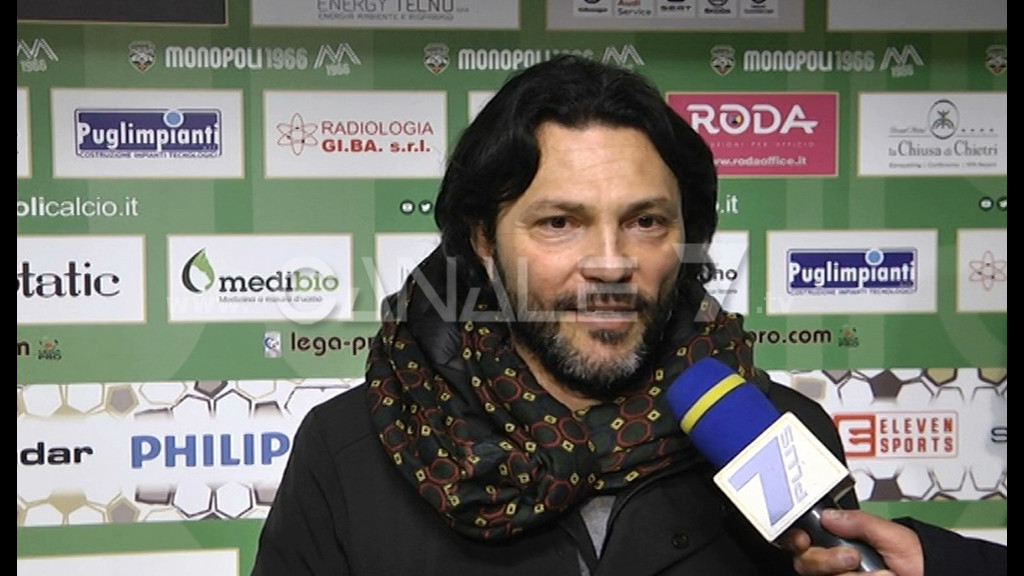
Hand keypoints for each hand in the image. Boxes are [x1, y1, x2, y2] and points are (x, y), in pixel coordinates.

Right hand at [779, 509, 923, 575]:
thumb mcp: (894, 535)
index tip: (803, 539)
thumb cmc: (923, 562)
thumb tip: (828, 515)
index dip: (798, 537)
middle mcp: (839, 565)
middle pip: (806, 561)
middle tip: (851, 557)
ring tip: (873, 575)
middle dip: (824, 559)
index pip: (807, 537)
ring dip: (843, 575)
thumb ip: (860, 522)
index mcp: (844, 542)